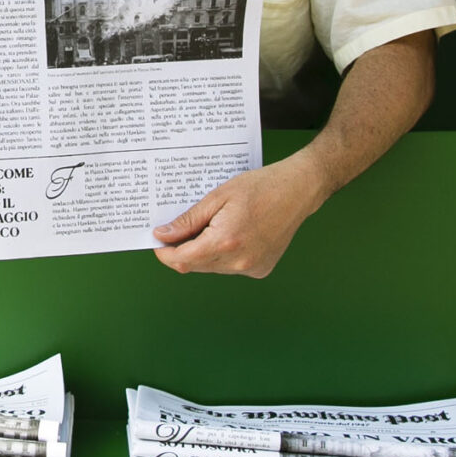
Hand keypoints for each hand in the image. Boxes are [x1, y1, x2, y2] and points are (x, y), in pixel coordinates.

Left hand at [151, 155, 332, 277]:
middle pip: (195, 265)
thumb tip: (163, 236)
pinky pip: (230, 267)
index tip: (157, 240)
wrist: (297, 190)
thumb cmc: (259, 187)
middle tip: (179, 228)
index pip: (182, 259)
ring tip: (211, 225)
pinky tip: (230, 234)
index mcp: (225, 241)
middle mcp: (239, 261)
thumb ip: (188, 221)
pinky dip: (222, 255)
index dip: (165, 252)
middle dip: (182, 250)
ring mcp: (251, 268)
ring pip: (212, 267)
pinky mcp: (261, 269)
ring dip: (203, 253)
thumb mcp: (217, 197)